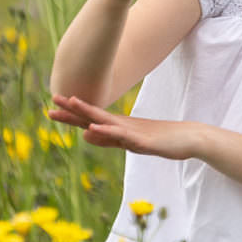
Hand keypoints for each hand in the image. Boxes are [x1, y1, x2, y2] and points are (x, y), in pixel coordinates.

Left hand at [48, 94, 199, 159]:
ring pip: (106, 121)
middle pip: (93, 116)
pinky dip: (106, 132)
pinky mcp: (142, 141)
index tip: (53, 107)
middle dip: (72, 109)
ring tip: (71, 103)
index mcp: (118, 126)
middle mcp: (122, 125)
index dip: (71, 114)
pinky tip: (93, 130)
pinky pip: (121, 136)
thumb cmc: (161, 140)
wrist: (189, 139)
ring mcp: (132, 132)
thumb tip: (85, 136)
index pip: (89, 120)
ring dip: (88, 112)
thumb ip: (108, 139)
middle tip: (52, 99)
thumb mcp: (129, 142)